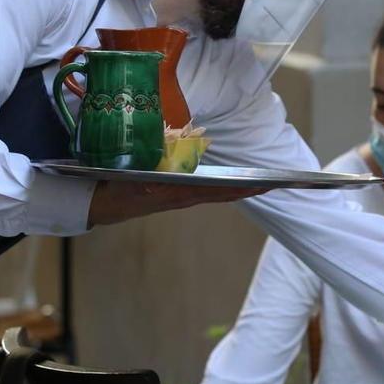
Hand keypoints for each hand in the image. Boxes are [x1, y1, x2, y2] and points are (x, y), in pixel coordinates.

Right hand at [86, 180, 267, 226]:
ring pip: (220, 192)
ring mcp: (185, 196)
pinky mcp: (180, 193)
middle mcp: (186, 196)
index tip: (265, 183)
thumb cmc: (117, 187)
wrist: (105, 204)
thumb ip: (144, 181)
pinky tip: (239, 181)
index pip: (218, 190)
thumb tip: (158, 179)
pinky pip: (210, 191)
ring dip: (243, 187)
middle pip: (226, 193)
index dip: (242, 186)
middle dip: (252, 188)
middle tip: (279, 182)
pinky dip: (227, 186)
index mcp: (179, 193)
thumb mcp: (129, 182)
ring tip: (266, 181)